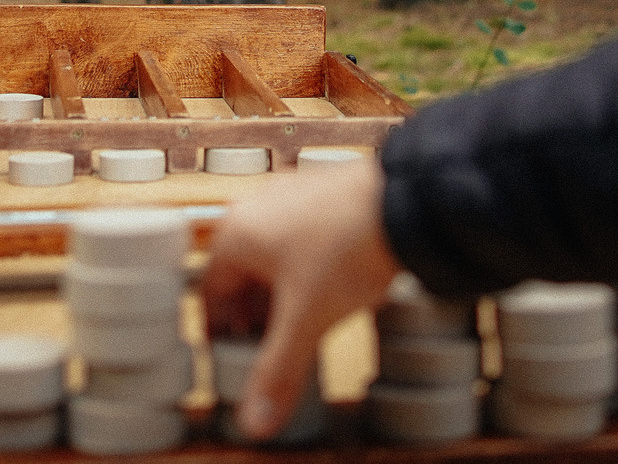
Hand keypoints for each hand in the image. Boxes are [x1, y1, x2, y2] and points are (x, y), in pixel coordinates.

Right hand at [200, 161, 401, 438]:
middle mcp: (258, 210)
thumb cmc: (349, 247)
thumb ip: (278, 371)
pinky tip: (326, 298)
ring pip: (271, 261)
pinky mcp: (322, 199)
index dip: (220, 331)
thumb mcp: (307, 319)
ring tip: (298, 332)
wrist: (406, 204)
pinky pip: (298, 245)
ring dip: (278, 300)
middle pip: (240, 276)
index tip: (230, 357)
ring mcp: (291, 200)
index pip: (210, 291)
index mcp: (237, 233)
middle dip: (251, 319)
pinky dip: (302, 278)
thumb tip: (254, 418)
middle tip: (266, 352)